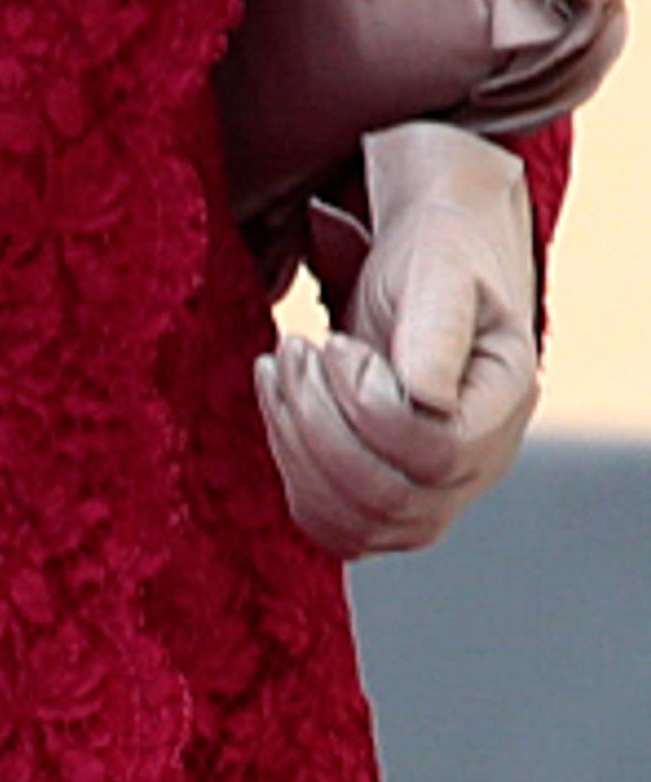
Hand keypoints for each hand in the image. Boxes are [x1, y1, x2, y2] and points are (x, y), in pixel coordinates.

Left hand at [257, 121, 537, 561]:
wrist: (427, 268)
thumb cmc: (438, 258)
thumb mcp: (440, 271)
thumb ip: (435, 328)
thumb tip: (426, 399)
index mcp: (504, 406)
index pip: (439, 454)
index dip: (370, 407)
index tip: (336, 343)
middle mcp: (478, 464)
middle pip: (389, 500)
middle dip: (319, 426)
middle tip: (293, 351)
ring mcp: (433, 491)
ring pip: (353, 522)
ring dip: (295, 446)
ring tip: (282, 367)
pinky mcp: (383, 496)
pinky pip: (330, 522)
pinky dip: (289, 467)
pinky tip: (278, 401)